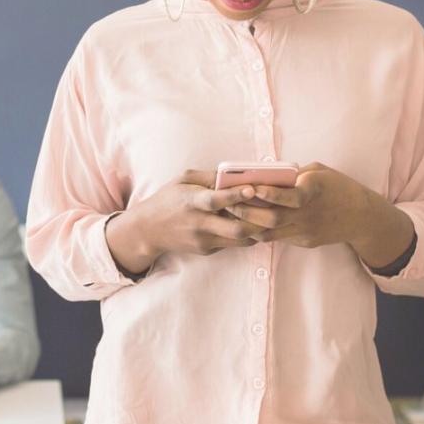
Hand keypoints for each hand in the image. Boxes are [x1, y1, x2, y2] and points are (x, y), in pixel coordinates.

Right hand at [106, 169, 266, 274]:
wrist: (148, 230)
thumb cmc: (168, 199)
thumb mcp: (183, 179)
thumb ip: (210, 177)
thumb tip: (236, 173)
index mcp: (191, 202)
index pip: (216, 200)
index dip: (235, 195)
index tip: (253, 188)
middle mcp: (199, 224)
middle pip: (236, 228)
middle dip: (259, 220)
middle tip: (276, 209)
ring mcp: (204, 240)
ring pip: (240, 240)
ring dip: (258, 229)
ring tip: (270, 217)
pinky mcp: (207, 250)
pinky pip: (233, 243)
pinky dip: (245, 234)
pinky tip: (252, 224)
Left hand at [224, 162, 413, 263]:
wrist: (361, 216)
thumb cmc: (337, 186)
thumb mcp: (318, 171)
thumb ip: (294, 174)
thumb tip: (266, 174)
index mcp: (314, 191)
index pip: (289, 196)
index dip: (267, 194)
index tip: (248, 187)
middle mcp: (308, 213)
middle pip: (272, 218)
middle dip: (247, 211)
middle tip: (228, 203)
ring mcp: (306, 230)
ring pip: (270, 233)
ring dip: (248, 224)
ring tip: (231, 215)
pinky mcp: (305, 241)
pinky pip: (277, 238)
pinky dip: (260, 231)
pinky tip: (246, 224)